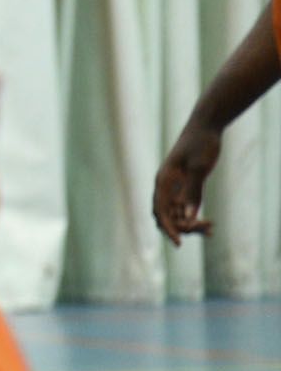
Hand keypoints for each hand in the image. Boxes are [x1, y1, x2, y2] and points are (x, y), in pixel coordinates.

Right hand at [154, 122, 221, 245]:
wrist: (205, 127)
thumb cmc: (200, 144)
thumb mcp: (198, 168)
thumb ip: (192, 191)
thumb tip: (188, 216)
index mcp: (163, 181)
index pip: (160, 210)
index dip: (168, 228)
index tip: (179, 243)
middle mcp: (165, 186)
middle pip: (166, 216)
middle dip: (183, 227)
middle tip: (207, 230)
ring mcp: (174, 187)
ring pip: (176, 214)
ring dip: (190, 225)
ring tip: (210, 228)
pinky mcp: (185, 186)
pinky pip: (185, 208)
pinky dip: (194, 218)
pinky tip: (209, 224)